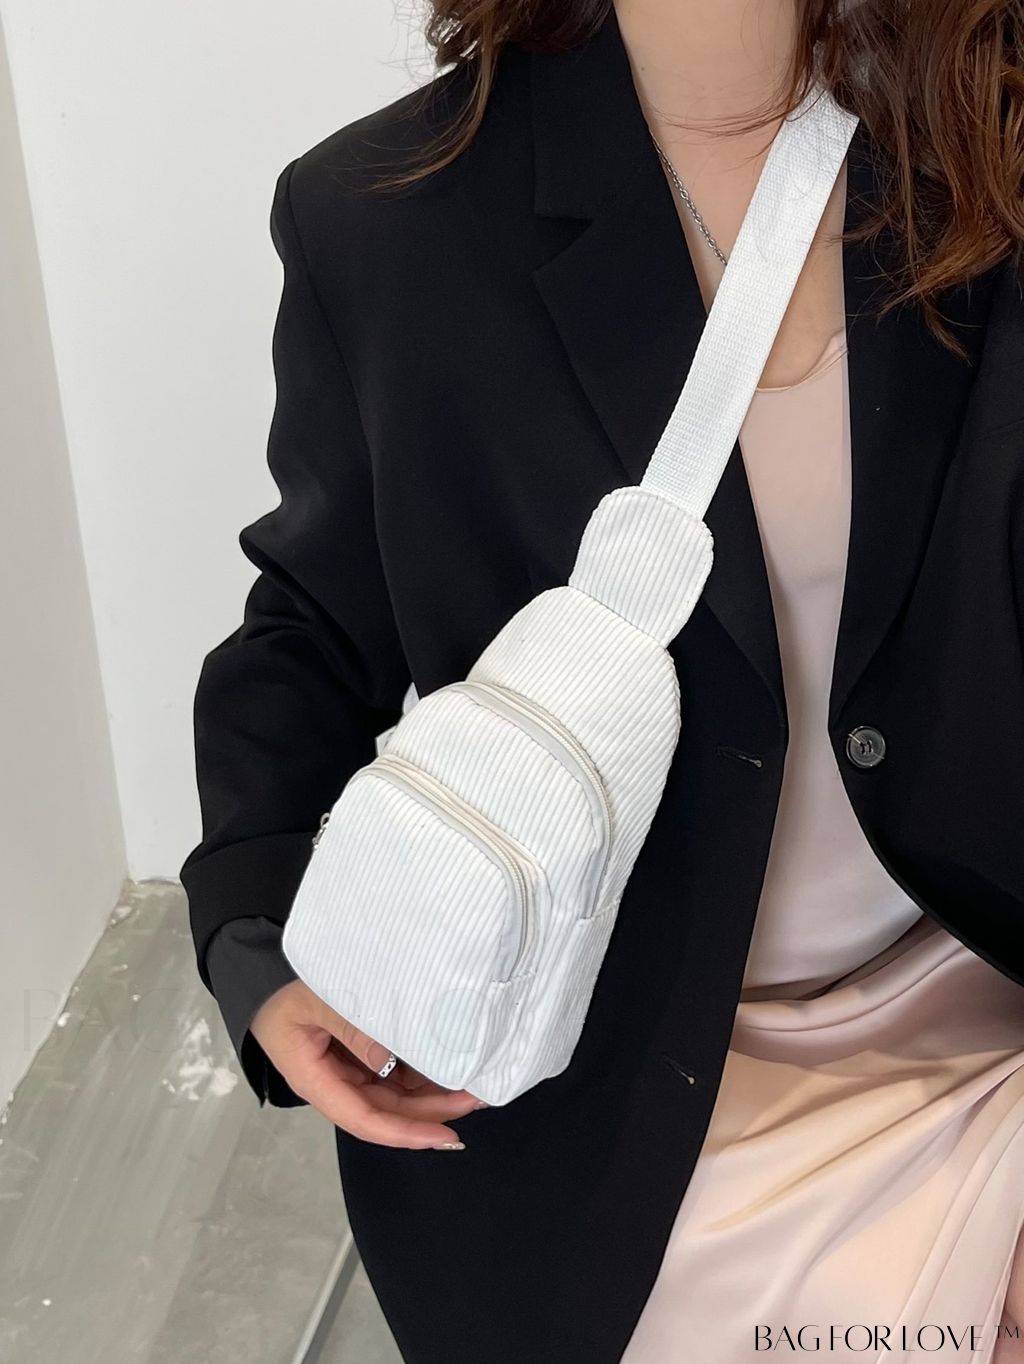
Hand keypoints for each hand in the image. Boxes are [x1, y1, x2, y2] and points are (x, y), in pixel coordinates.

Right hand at [250, 980, 483, 1148]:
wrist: (269, 990)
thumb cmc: (285, 997)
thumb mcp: (313, 1002)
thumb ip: (348, 1026)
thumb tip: (385, 1058)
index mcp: (317, 1081)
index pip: (363, 1118)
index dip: (403, 1132)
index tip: (442, 1135)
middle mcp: (338, 1086)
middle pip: (388, 1112)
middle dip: (431, 1114)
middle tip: (475, 1101)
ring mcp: (352, 1075)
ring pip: (396, 1097)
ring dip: (433, 1097)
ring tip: (474, 1089)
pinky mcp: (363, 1061)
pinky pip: (396, 1077)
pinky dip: (424, 1077)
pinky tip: (452, 1071)